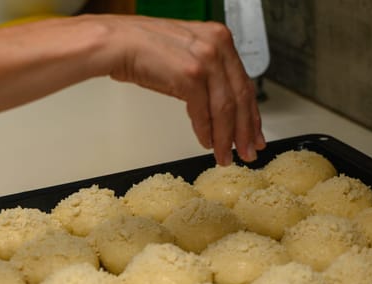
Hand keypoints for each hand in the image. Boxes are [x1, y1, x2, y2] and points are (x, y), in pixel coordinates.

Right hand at [94, 15, 265, 164]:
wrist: (117, 43)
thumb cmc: (144, 49)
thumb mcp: (186, 56)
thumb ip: (207, 76)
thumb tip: (217, 108)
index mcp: (220, 39)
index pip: (244, 83)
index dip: (251, 114)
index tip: (254, 133)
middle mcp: (218, 46)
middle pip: (241, 97)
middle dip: (245, 131)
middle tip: (248, 152)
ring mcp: (205, 60)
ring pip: (226, 108)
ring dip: (226, 138)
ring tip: (225, 156)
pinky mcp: (189, 75)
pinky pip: (204, 112)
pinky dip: (207, 132)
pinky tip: (207, 143)